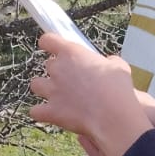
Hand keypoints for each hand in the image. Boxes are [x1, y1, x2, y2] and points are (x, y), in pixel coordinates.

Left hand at [29, 34, 154, 155]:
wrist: (113, 114)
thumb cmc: (118, 88)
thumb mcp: (118, 66)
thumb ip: (108, 61)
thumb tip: (109, 63)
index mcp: (72, 53)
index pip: (48, 40)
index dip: (49, 44)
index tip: (52, 47)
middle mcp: (58, 69)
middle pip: (48, 65)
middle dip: (57, 71)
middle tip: (72, 80)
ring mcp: (52, 90)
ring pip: (36, 85)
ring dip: (45, 89)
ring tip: (59, 96)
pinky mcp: (51, 111)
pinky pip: (36, 111)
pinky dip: (42, 113)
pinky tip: (53, 114)